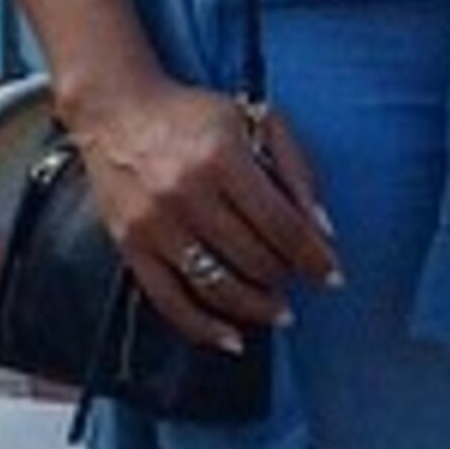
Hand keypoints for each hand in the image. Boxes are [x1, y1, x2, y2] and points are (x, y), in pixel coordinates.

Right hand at [77, 83, 340, 347]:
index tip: (333, 276)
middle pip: (253, 259)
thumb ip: (296, 171)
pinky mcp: (130, 246)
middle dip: (287, 277)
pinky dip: (203, 328)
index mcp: (222, 158)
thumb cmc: (195, 115)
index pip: (282, 225)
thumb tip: (323, 232)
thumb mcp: (256, 121)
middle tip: (301, 282)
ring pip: (217, 286)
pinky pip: (169, 301)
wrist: (116, 110)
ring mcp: (154, 224)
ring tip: (279, 311)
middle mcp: (186, 193)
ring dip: (256, 307)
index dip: (314, 257)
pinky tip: (232, 339)